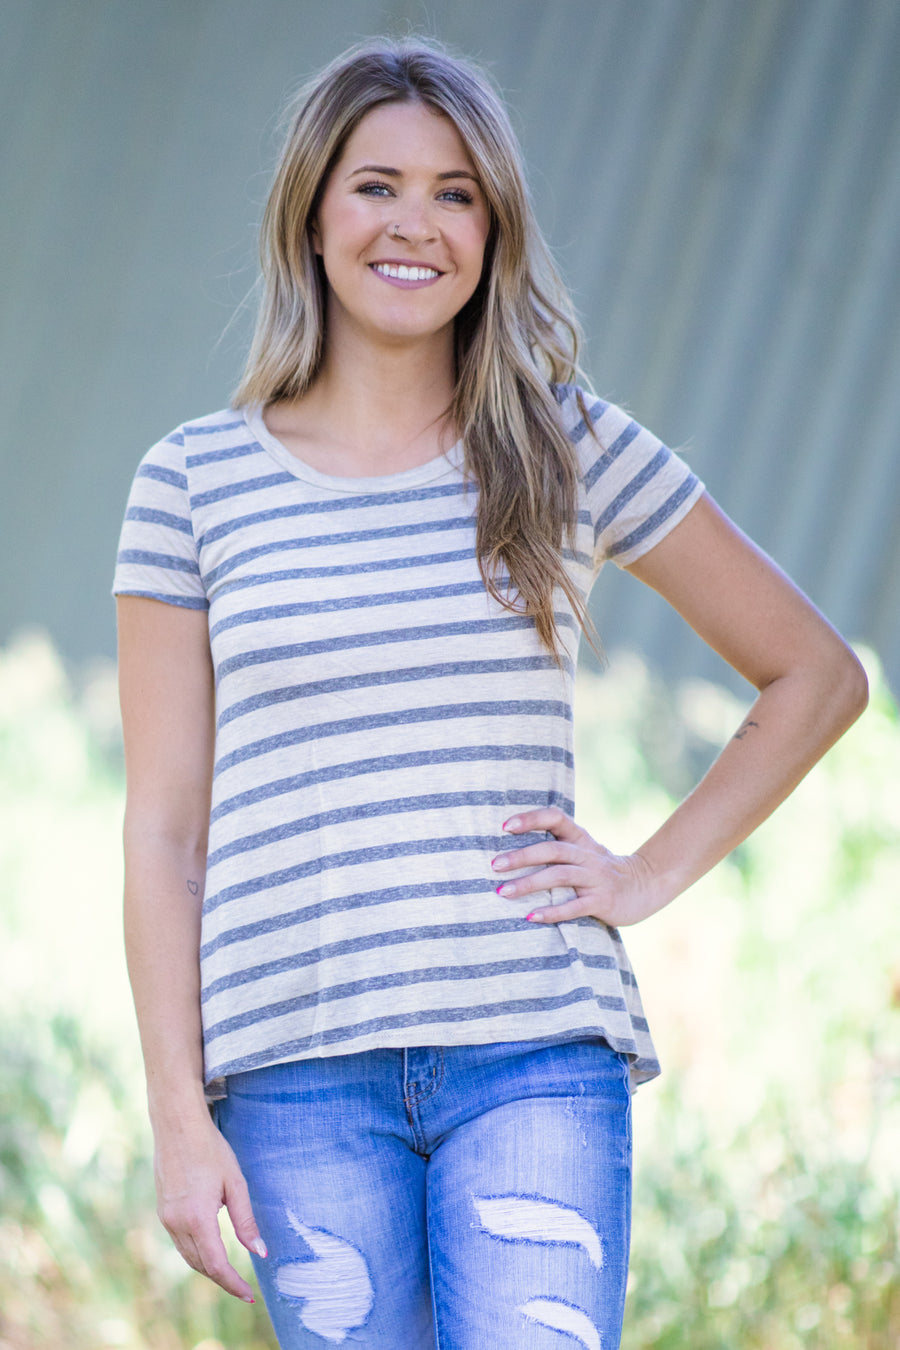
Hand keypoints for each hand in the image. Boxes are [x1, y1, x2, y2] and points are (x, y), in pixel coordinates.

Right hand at [153, 1111, 265, 1302]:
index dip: (233, 1284)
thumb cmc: (211, 1150)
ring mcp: (166, 1218)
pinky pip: (180, 1242)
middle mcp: (177, 1223)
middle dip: (222, 1280)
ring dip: (208, 1268)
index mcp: (197, 1218)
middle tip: (244, 1289)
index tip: (250, 1295)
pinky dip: (197, 1252)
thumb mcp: (235, 1183)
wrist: (177, 1127)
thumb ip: (245, 1221)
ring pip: (188, 1256)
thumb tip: (260, 1252)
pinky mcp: (163, 1211)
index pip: (217, 1265)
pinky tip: (211, 1249)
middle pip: (201, 1266)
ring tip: (230, 1273)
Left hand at [491, 808, 670, 927]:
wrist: (645, 886)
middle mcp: (587, 855)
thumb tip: (511, 848)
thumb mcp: (583, 851)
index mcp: (580, 839)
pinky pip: (574, 906)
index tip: (505, 826)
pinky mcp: (602, 901)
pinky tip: (531, 916)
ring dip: (529, 884)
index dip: (531, 819)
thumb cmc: (601, 870)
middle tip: (494, 865)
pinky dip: (552, 912)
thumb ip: (557, 847)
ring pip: (559, 876)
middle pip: (551, 849)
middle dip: (521, 856)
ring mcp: (595, 878)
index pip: (556, 818)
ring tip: (503, 892)